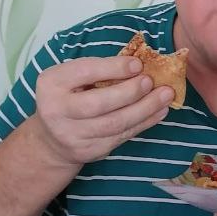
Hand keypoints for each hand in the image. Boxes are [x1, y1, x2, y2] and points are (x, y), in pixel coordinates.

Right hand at [30, 56, 175, 168]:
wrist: (53, 138)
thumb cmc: (69, 96)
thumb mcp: (72, 77)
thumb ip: (98, 69)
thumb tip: (139, 64)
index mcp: (51, 84)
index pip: (84, 73)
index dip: (113, 68)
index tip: (137, 64)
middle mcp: (56, 111)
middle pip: (99, 104)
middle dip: (130, 92)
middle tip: (152, 81)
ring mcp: (72, 135)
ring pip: (114, 124)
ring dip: (145, 109)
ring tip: (165, 95)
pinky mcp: (90, 151)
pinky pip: (122, 136)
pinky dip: (144, 123)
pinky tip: (159, 111)